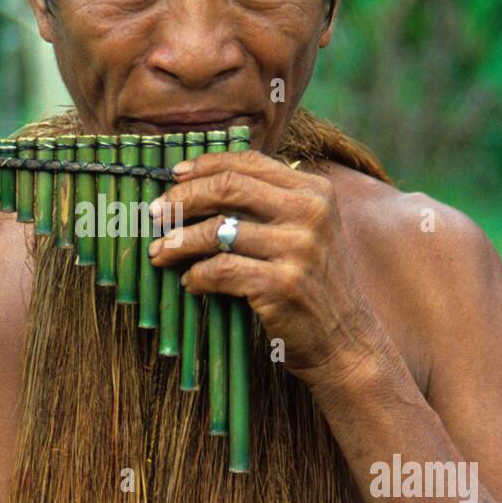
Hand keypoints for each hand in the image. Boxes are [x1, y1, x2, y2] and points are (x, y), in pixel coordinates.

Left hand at [148, 150, 387, 388]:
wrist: (345, 340)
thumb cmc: (313, 284)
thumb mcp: (305, 232)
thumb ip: (267, 205)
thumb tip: (197, 185)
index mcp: (314, 191)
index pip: (248, 162)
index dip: (204, 166)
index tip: (174, 177)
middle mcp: (311, 212)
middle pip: (228, 187)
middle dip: (182, 199)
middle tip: (156, 214)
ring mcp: (299, 248)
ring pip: (217, 231)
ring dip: (178, 242)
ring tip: (160, 252)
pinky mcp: (284, 284)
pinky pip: (221, 270)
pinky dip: (197, 276)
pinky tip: (191, 283)